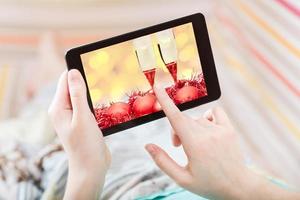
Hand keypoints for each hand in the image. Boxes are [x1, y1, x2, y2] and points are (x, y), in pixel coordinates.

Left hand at [48, 69, 109, 199]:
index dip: (77, 71)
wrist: (91, 167)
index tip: (92, 64)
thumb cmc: (85, 145)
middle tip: (103, 76)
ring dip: (91, 92)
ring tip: (105, 88)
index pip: (65, 80)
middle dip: (86, 81)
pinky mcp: (82, 121)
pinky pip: (87, 105)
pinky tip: (104, 102)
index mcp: (58, 108)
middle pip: (73, 87)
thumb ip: (77, 95)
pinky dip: (94, 102)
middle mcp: (63, 110)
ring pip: (81, 96)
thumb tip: (73, 72)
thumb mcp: (82, 117)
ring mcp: (73, 116)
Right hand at [146, 86, 295, 199]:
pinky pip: (214, 112)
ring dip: (190, 127)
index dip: (164, 100)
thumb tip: (148, 145)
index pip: (175, 117)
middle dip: (176, 129)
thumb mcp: (181, 178)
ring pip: (196, 118)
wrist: (238, 186)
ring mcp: (220, 130)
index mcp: (194, 145)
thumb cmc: (209, 184)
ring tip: (194, 144)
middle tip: (178, 145)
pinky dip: (206, 117)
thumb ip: (162, 161)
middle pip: (183, 119)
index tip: (158, 86)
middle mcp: (207, 134)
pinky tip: (207, 130)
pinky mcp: (229, 129)